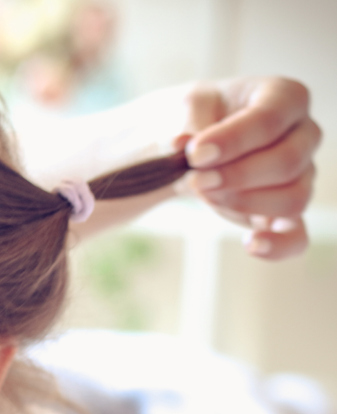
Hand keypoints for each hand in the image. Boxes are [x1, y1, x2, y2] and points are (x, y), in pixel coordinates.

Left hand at [181, 77, 320, 259]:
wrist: (193, 144)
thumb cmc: (196, 117)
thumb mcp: (185, 107)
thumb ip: (185, 124)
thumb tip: (180, 143)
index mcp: (283, 97)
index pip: (271, 119)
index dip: (233, 140)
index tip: (195, 154)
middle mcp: (303, 134)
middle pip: (287, 162)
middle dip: (234, 176)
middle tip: (194, 180)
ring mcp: (301, 174)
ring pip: (292, 199)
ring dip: (242, 203)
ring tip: (204, 194)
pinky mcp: (285, 211)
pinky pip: (296, 236)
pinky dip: (277, 246)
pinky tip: (251, 245)